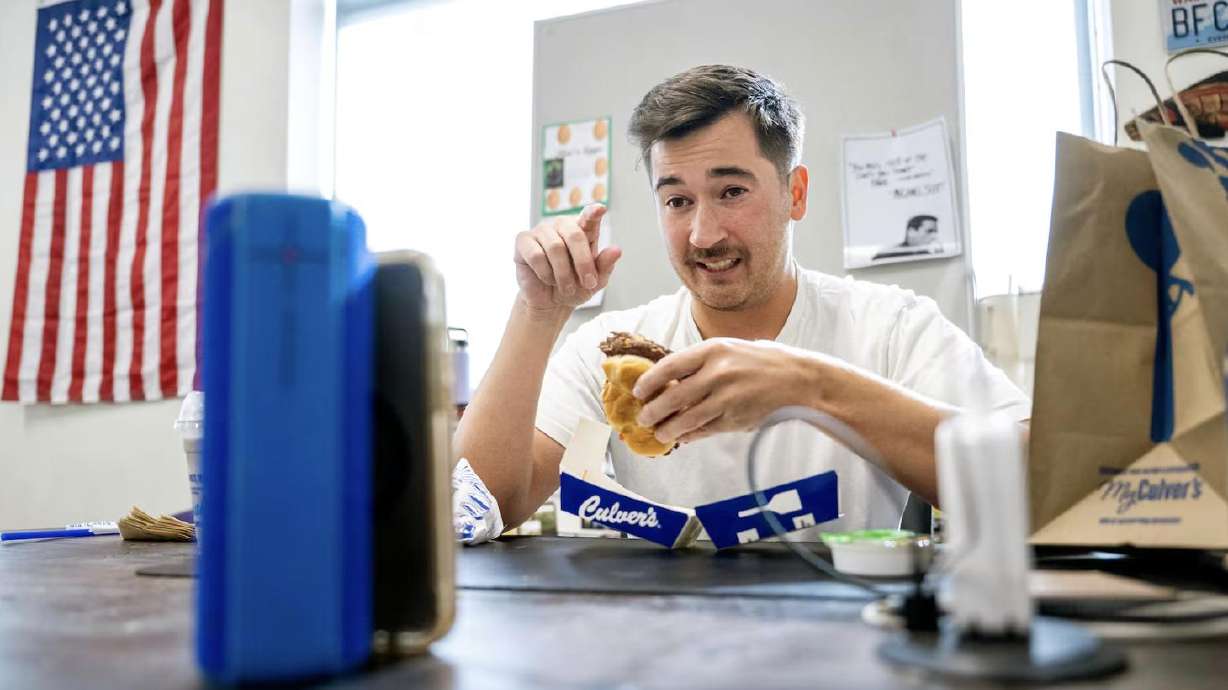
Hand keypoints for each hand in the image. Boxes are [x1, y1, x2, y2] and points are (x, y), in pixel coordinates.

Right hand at [514, 204, 621, 313]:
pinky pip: (536, 254)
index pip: (589, 217)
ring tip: (567, 288)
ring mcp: (541, 231)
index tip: (601, 209)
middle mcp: (562, 226)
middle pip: (574, 234)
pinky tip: (547, 279)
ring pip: (555, 247)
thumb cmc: (575, 287)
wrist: (550, 302)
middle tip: (588, 283)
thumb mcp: (595, 281)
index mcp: (583, 231)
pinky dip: (545, 272)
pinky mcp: (523, 241)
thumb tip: (617, 250)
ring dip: (563, 274)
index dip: (593, 213)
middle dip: (583, 262)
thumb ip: (605, 265)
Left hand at [632, 339, 822, 444]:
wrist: (798, 378)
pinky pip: (705, 430)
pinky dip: (691, 435)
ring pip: (686, 419)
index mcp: (713, 350)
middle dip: (652, 411)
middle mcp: (718, 373)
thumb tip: (668, 378)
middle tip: (643, 417)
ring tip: (660, 432)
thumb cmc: (760, 361)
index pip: (669, 367)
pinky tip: (684, 436)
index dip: (649, 381)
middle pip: (672, 397)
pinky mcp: (736, 419)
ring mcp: (727, 398)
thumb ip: (700, 362)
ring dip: (668, 429)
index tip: (638, 391)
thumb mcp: (729, 349)